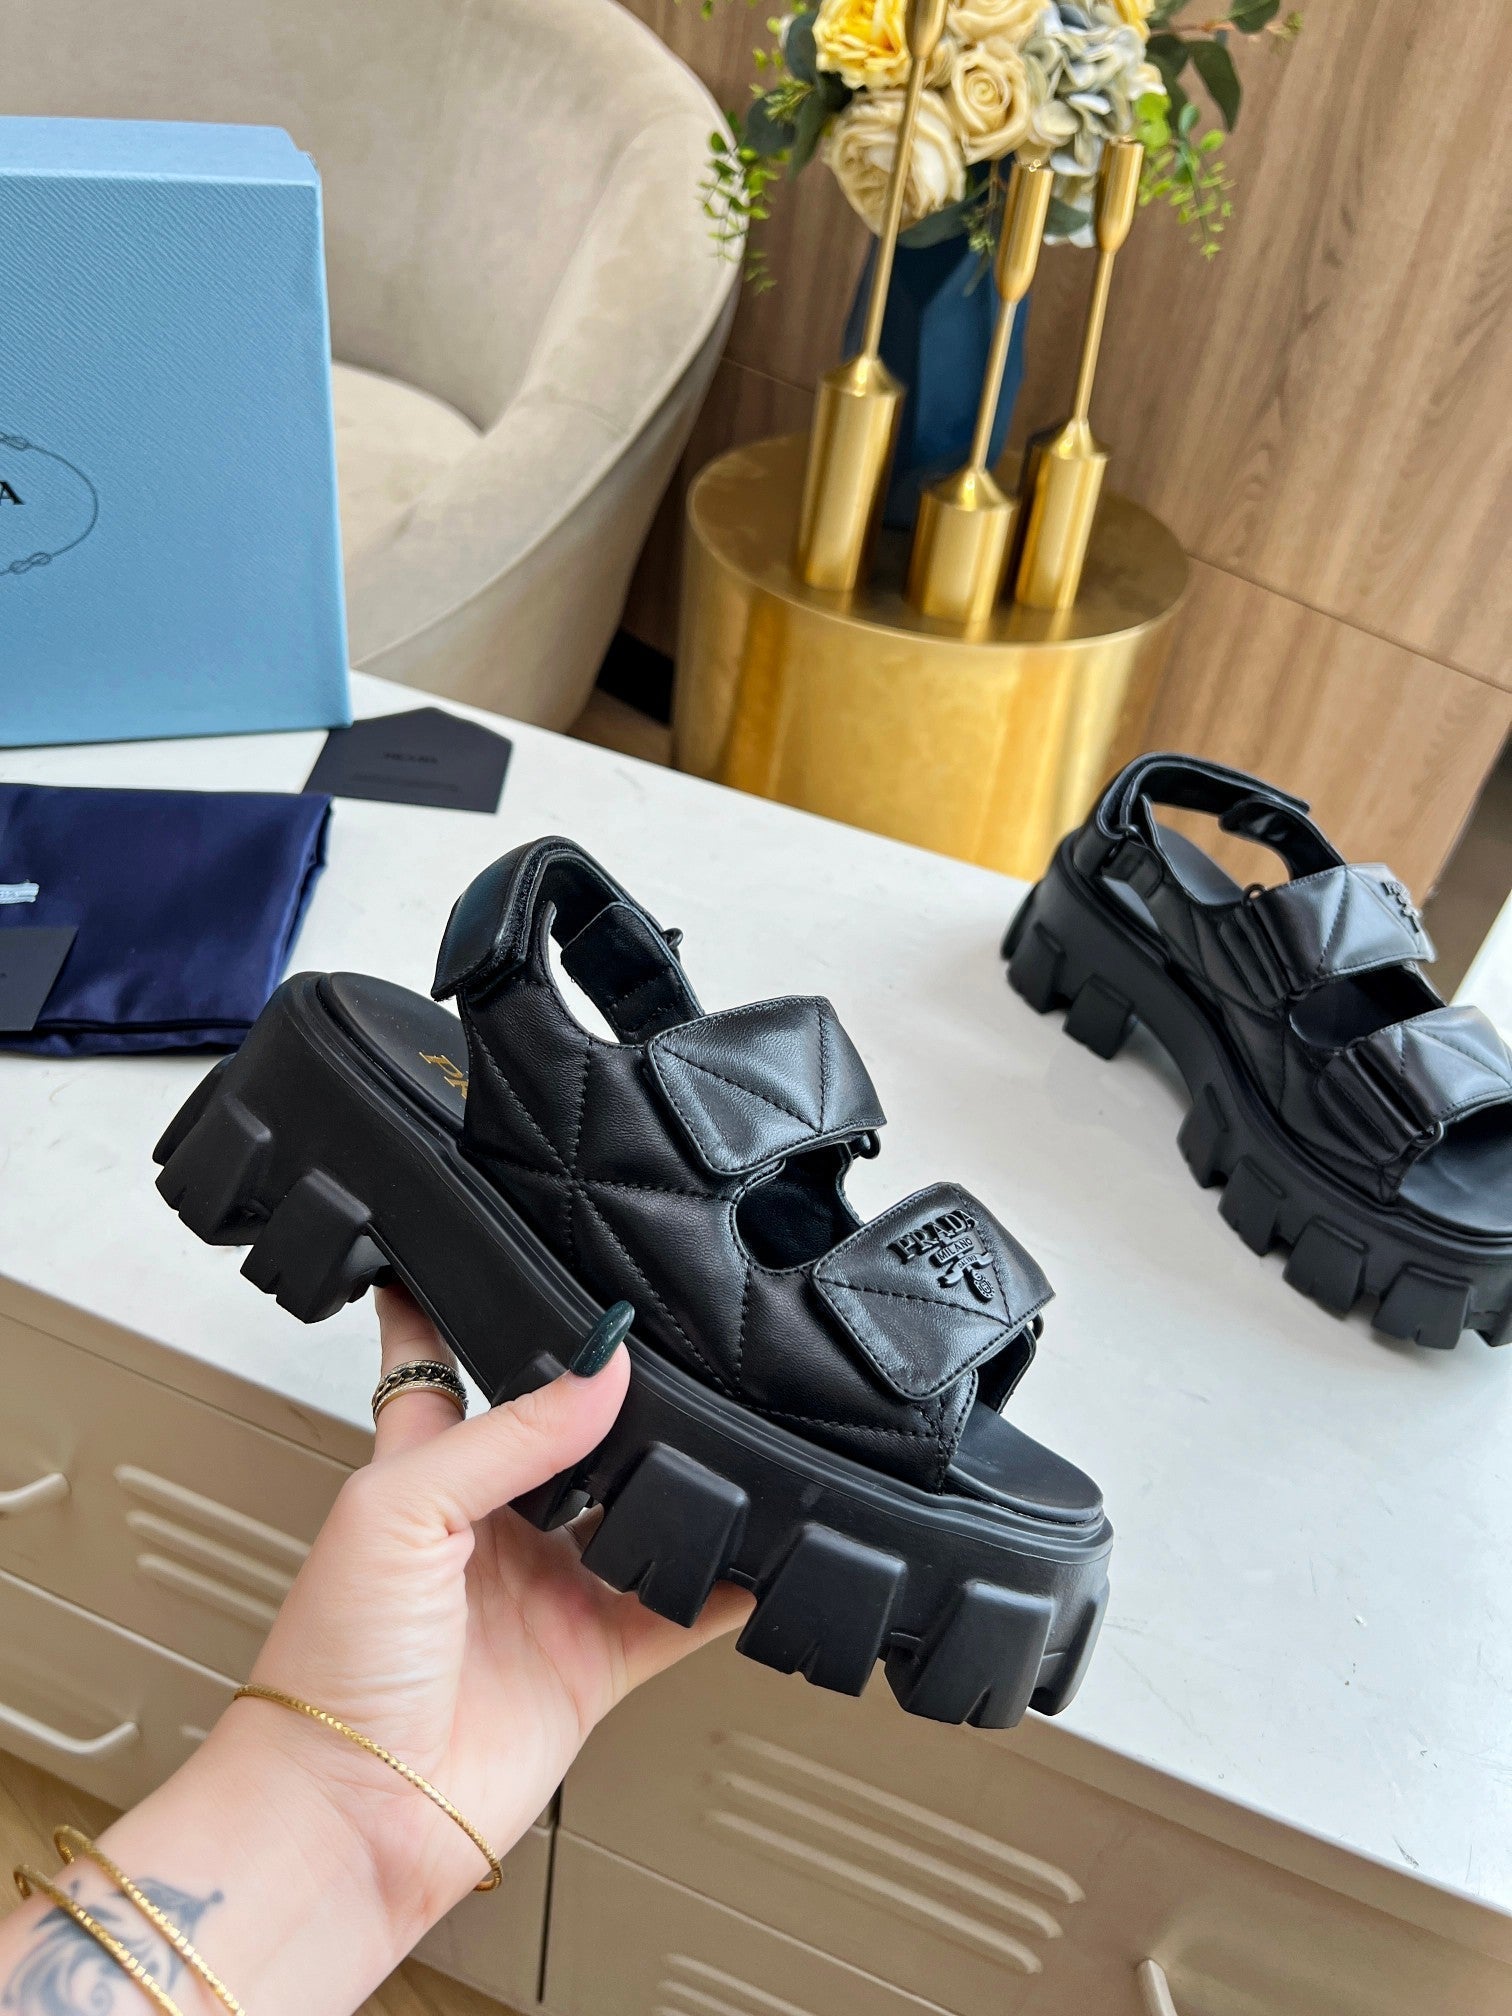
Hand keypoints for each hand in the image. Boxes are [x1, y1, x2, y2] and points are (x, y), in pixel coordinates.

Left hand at [228, 1285, 749, 1939]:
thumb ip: (508, 1434)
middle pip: (564, 1437)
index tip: (498, 1244)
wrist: (353, 1808)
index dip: (461, 1303)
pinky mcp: (594, 1662)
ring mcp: (546, 1594)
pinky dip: (729, 1584)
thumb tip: (604, 1371)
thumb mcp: (400, 1507)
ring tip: (731, 1425)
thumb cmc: (329, 1663)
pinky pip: (682, 1612)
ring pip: (634, 1514)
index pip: (439, 1362)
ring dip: (680, 1481)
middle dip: (613, 1396)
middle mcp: (489, 1526)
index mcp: (422, 1470)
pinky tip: (765, 1548)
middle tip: (671, 1343)